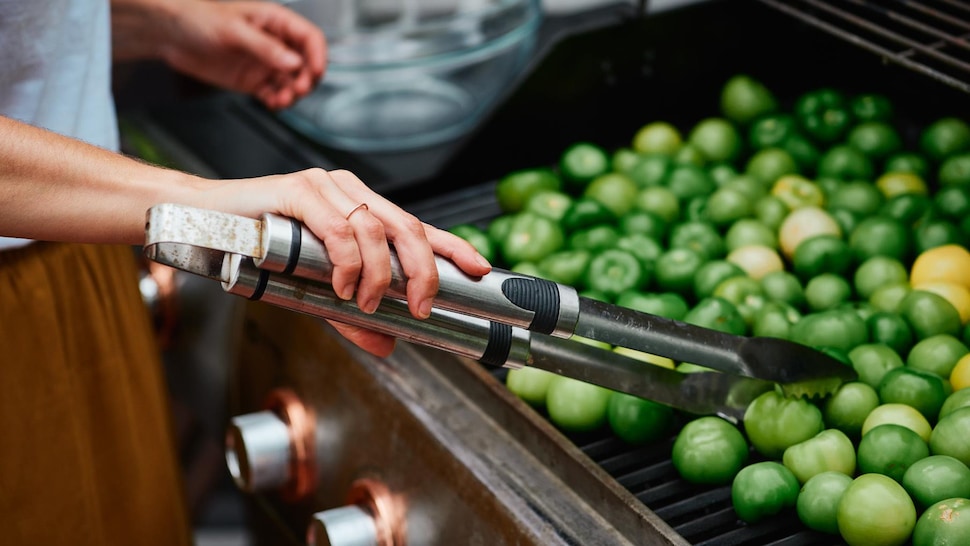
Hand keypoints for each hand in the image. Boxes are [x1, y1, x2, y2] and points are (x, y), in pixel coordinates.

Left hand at [112, 0, 325, 109]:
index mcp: (276, 22)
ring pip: (293, 82)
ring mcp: (266, 63)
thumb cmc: (198, 18)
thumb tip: (294, 62)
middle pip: (307, 63)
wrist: (170, 35)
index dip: (318, 55)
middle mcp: (275, 43)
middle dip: (306, 79)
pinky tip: (272, 104)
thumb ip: (264, 47)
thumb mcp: (233, 30)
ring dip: (293, 94)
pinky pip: (275, 94)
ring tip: (281, 101)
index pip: (310, 38)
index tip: (315, 72)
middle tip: (297, 90)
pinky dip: (278, 102)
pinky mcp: (254, 81)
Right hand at [196, 168, 492, 355]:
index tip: (480, 268)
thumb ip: (351, 315)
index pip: (417, 226)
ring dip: (379, 276)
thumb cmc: (255, 253)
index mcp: (360, 207)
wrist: (200, 226)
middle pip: (407, 226)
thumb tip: (389, 344)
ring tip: (364, 303)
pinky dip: (348, 263)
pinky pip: (340, 228)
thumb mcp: (314, 292)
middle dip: (424, 271)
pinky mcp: (298, 189)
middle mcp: (349, 190)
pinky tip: (343, 286)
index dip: (451, 246)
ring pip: (376, 230)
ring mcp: (326, 186)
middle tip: (422, 307)